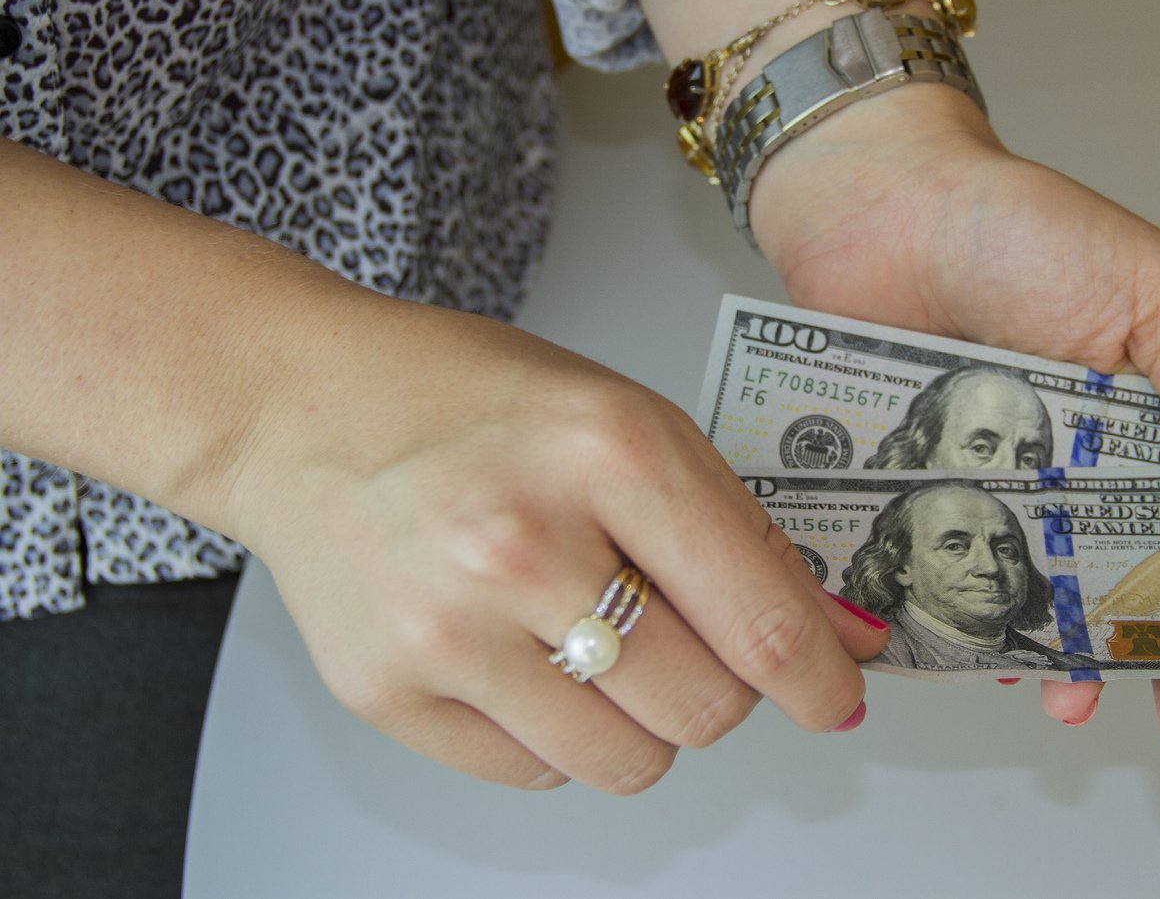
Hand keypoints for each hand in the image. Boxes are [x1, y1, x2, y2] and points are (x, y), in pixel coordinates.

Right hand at [224, 295, 886, 790]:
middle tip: (692, 641)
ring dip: (642, 720)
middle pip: (702, 708)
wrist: (304, 411)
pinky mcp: (388, 694)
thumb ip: (739, 533)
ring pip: (626, 763)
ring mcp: (446, 630)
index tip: (835, 696)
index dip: (818, 677)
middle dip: (724, 689)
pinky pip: (536, 775)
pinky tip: (522, 654)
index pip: (756, 618)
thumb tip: (833, 638)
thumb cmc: (473, 404)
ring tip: (597, 642)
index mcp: (606, 453)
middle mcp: (522, 545)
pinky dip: (556, 732)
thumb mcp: (629, 422)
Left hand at [750, 85, 1159, 771]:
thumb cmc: (1022, 227)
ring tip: (1088, 704)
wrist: (881, 208)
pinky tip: (998, 657)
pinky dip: (984, 627)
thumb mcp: (1157, 294)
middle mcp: (1099, 467)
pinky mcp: (941, 498)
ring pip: (1068, 604)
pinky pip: (968, 583)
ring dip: (1088, 666)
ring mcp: (1020, 490)